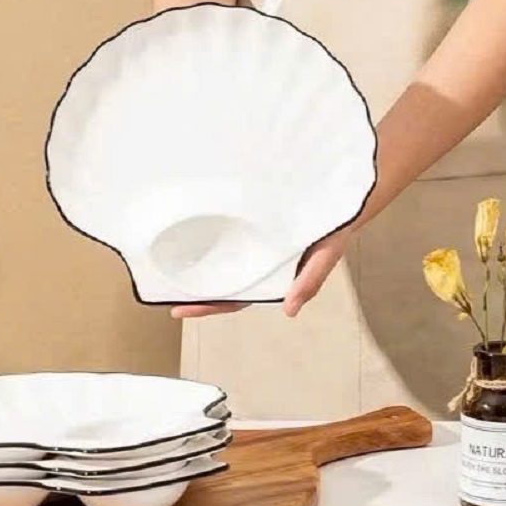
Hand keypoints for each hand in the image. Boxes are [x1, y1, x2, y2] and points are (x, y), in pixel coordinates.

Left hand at [169, 227, 350, 318]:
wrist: (342, 195)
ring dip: (199, 265)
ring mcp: (255, 244)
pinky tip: (192, 234)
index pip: (236, 298)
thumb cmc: (334, 227)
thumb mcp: (325, 255)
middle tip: (162, 292)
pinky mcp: (254, 223)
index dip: (209, 306)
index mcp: (273, 278)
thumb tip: (289, 310)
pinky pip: (229, 234)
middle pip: (222, 283)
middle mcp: (260, 263)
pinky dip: (211, 238)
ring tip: (169, 267)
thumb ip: (309, 282)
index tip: (180, 310)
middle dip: (195, 290)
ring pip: (223, 261)